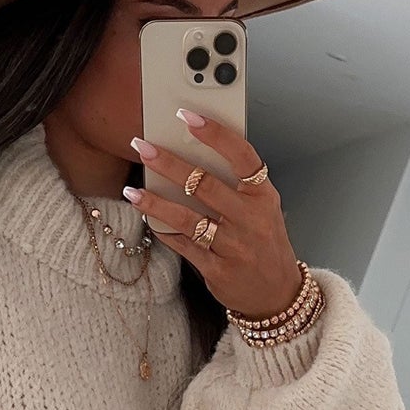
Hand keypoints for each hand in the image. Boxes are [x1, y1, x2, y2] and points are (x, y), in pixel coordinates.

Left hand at [126, 111, 301, 318]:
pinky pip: (183, 245)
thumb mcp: (263, 209)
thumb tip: (191, 153)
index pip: (242, 156)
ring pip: (187, 218)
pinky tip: (146, 217)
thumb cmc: (264, 242)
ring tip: (132, 190)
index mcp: (264, 196)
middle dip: (169, 163)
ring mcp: (234, 247)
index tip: (187, 116)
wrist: (277, 293)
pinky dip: (163, 230)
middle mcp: (251, 219)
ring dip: (155, 202)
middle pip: (205, 185)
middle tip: (142, 146)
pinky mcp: (218, 270)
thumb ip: (236, 185)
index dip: (215, 134)